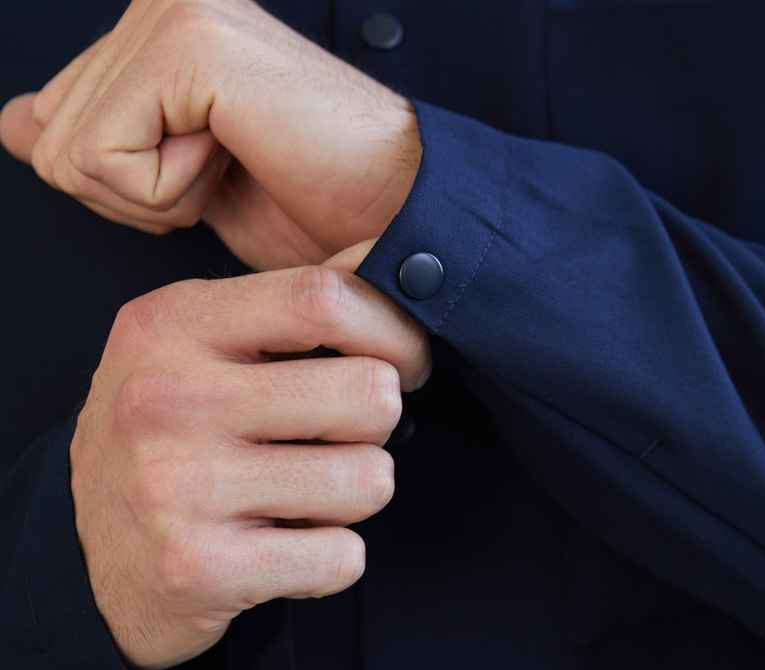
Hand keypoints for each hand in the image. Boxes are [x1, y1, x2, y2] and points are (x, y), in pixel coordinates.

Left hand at [0, 0, 421, 268]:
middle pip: (50, 140)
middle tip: (224, 175)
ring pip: (71, 153)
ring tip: (232, 167)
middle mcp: (159, 5)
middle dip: (135, 196)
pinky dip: (170, 195)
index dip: (122, 188)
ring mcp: (173, 12)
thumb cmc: (309, 207)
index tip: (211, 174)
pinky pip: (109, 159)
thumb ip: (99, 138)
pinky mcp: (188, 43)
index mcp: (155, 30)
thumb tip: (12, 124)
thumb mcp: (179, 184)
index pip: (49, 120)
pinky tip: (232, 161)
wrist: (391, 216)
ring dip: (156, 198)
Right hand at [72, 262, 430, 669]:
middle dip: (376, 426)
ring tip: (302, 498)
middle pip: (368, 394)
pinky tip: (284, 550)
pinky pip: (343, 558)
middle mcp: (166, 399)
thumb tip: (401, 268)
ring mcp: (178, 487)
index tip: (405, 364)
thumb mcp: (197, 349)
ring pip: (369, 480)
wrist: (97, 557)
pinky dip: (331, 561)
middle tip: (337, 441)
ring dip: (354, 497)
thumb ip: (287, 313)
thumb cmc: (168, 440)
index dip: (395, 334)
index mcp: (171, 325)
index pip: (324, 298)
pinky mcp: (199, 569)